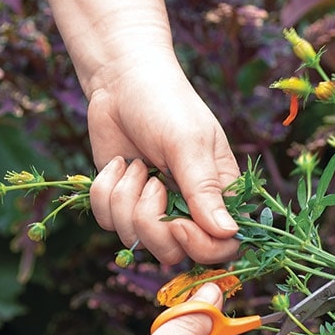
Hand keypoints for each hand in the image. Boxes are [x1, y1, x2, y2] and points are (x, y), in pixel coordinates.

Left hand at [88, 55, 240, 264]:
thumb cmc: (167, 105)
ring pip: (136, 239)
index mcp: (220, 195)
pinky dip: (105, 192)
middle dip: (152, 223)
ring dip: (125, 199)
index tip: (177, 224)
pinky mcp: (121, 203)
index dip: (200, 248)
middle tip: (151, 183)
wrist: (122, 81)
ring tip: (135, 164)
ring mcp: (153, 208)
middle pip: (175, 253)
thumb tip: (229, 234)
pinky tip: (117, 164)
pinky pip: (107, 221)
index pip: (222, 247)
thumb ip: (205, 191)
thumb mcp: (189, 145)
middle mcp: (189, 208)